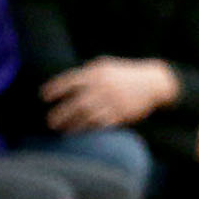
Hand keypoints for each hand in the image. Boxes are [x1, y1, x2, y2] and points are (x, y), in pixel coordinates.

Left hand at [42, 58, 177, 130]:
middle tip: (50, 122)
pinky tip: (82, 132)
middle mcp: (104, 87)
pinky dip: (90, 129)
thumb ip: (87, 73)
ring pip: (87, 117)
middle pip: (75, 103)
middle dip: (60, 114)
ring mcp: (113, 101)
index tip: (44, 97)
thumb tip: (64, 83)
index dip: (55, 89)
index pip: (70, 81)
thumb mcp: (107, 66)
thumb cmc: (125, 74)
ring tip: (64, 130)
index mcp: (97, 73)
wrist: (154, 82)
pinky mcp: (122, 113)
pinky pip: (101, 124)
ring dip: (73, 125)